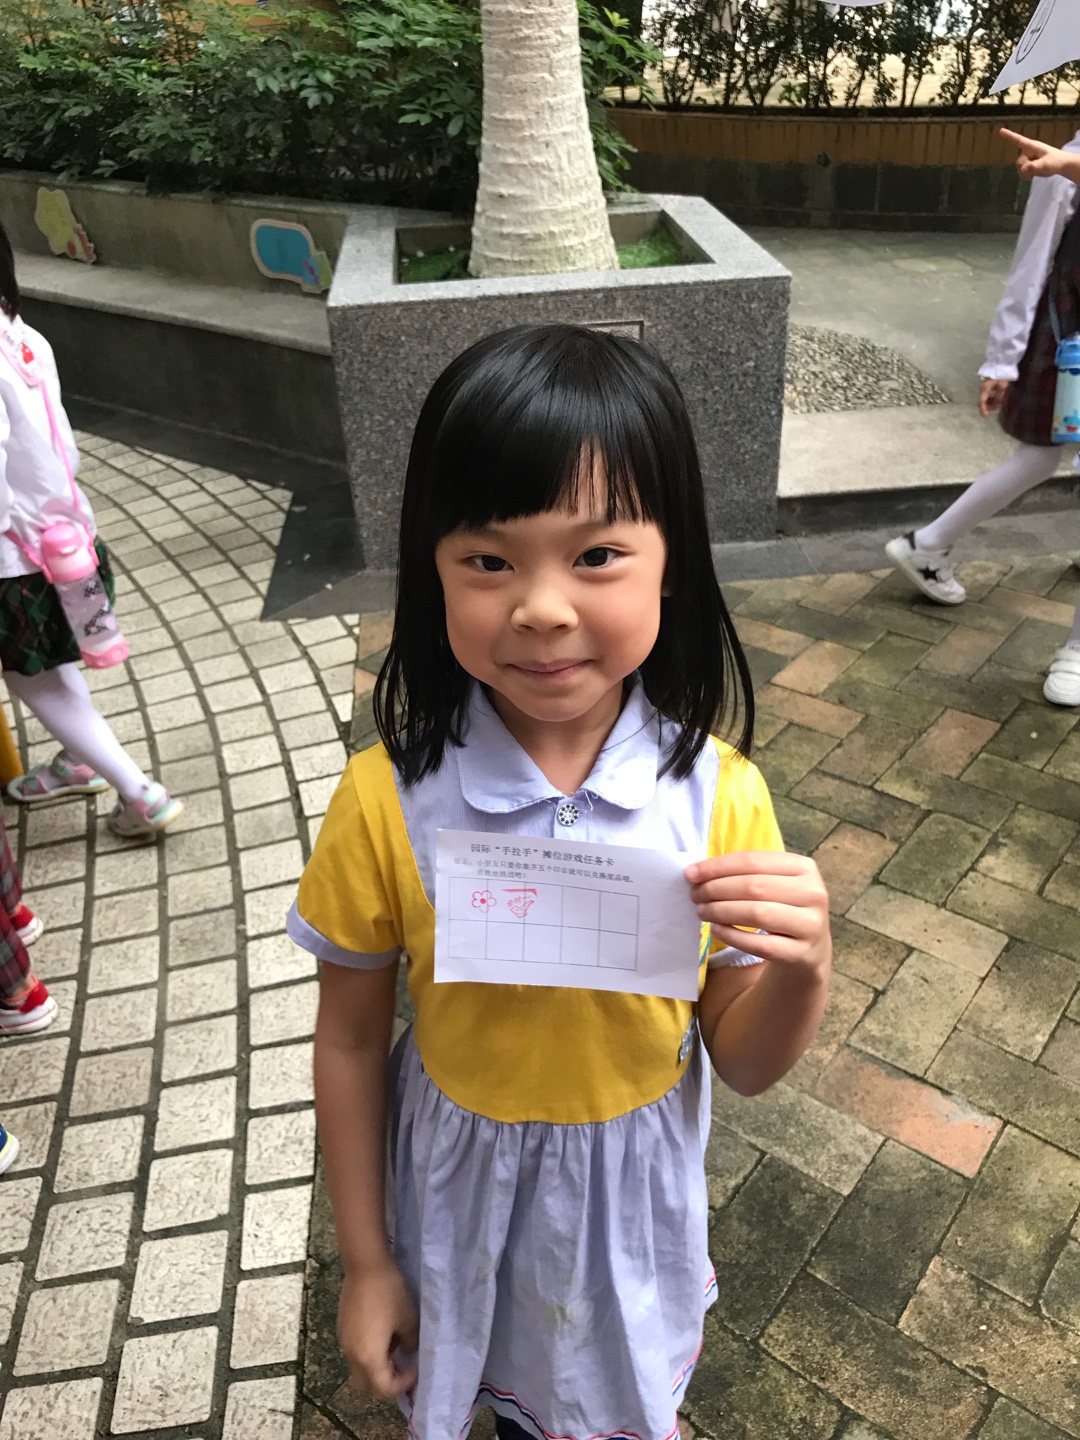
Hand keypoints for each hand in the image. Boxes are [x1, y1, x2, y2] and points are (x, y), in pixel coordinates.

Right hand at [338, 1262, 418, 1397]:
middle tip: (403, 1366)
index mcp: (369, 1357)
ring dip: (377, 1367)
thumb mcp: (408, 1320)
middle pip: (367, 1384)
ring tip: (395, 1347)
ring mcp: (344, 1341)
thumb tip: (407, 1351)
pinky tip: (382, 1332)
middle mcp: (352, 1355)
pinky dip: (368, 1353)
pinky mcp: (342, 1328)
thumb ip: (410, 1343)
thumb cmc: (389, 1294)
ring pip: (359, 1368)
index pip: (384, 1387)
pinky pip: (355, 1351)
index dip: (403, 1384)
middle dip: (387, 1381)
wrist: (366, 1266)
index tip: (416, 1369)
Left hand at [685, 851, 830, 973]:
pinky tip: (716, 930)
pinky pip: (760, 944)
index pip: (753, 861)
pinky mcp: (803, 953)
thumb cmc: (782, 908)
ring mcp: (811, 924)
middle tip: (694, 895)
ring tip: (701, 911)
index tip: (690, 874)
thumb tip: (696, 872)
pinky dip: (733, 936)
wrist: (810, 950)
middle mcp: (813, 893)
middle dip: (716, 889)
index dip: (718, 866)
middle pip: (754, 886)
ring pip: (757, 914)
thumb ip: (742, 874)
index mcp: (804, 867)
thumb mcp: (773, 884)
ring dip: (721, 911)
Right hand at [979, 377, 1009, 415]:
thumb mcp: (1003, 388)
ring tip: (998, 403)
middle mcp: (982, 388)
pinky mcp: (986, 386)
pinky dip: (991, 399)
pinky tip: (997, 398)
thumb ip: (999, 398)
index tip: (986, 415)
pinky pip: (987, 395)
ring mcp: (984, 387)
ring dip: (990, 403)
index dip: (983, 409)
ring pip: (984, 398)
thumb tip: (996, 406)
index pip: (981, 401)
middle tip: (995, 408)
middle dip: (988, 406)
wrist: (1002, 366)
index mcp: (985, 388)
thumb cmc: (1002, 376)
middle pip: (982, 401)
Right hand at [1000, 127, 1070, 179]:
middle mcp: (1028, 151)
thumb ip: (1033, 167)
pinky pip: (1022, 172)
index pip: (1019, 140)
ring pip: (1020, 168)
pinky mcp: (1029, 165)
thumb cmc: (1055, 161)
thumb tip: (1023, 169)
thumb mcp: (1045, 164)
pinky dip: (1026, 175)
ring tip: (1036, 173)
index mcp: (1032, 146)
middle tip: (1035, 170)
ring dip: (1026, 173)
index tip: (1001, 130)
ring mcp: (1028, 159)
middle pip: (1019, 162)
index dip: (1009, 136)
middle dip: (1025, 168)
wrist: (1062, 165)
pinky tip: (1033, 175)